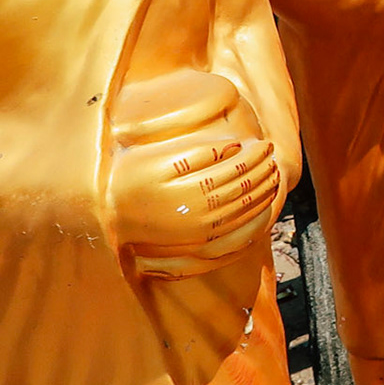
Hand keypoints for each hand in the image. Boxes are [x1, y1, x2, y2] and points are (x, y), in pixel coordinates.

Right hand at [110, 135, 280, 279]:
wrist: (109, 219)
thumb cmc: (130, 182)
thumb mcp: (161, 160)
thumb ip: (199, 152)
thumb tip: (233, 145)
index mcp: (196, 190)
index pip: (238, 169)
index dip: (255, 155)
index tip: (265, 143)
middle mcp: (205, 214)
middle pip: (247, 188)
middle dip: (264, 171)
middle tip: (273, 155)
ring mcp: (205, 231)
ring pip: (247, 208)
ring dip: (265, 190)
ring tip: (274, 174)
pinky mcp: (202, 241)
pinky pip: (240, 227)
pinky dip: (257, 212)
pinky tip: (263, 202)